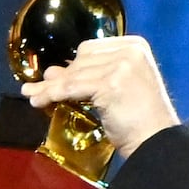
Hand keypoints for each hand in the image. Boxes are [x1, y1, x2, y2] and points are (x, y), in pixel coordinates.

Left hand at [34, 32, 183, 164]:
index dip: (72, 65)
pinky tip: (39, 101)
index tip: (54, 78)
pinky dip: (52, 95)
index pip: (92, 49)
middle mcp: (130, 51)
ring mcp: (122, 66)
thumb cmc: (139, 120)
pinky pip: (72, 88)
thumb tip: (51, 71)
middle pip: (82, 59)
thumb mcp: (115, 90)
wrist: (156, 142)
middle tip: (38, 89)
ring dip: (50, 88)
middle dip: (60, 77)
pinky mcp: (111, 83)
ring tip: (33, 96)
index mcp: (135, 46)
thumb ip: (90, 76)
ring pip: (74, 75)